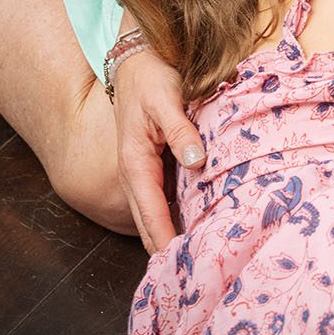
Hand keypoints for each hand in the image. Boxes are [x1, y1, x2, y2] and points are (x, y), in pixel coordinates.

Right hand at [112, 43, 202, 252]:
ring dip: (171, 237)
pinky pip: (162, 200)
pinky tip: (197, 226)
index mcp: (134, 165)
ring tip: (199, 260)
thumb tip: (197, 162)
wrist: (134, 58)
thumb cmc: (150, 78)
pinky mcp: (153, 166)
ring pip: (155, 216)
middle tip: (195, 276)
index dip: (166, 242)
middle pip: (149, 225)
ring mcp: (142, 173)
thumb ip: (181, 131)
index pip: (151, 215)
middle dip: (167, 251)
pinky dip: (175, 217)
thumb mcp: (166, 100)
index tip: (183, 269)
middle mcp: (134, 176)